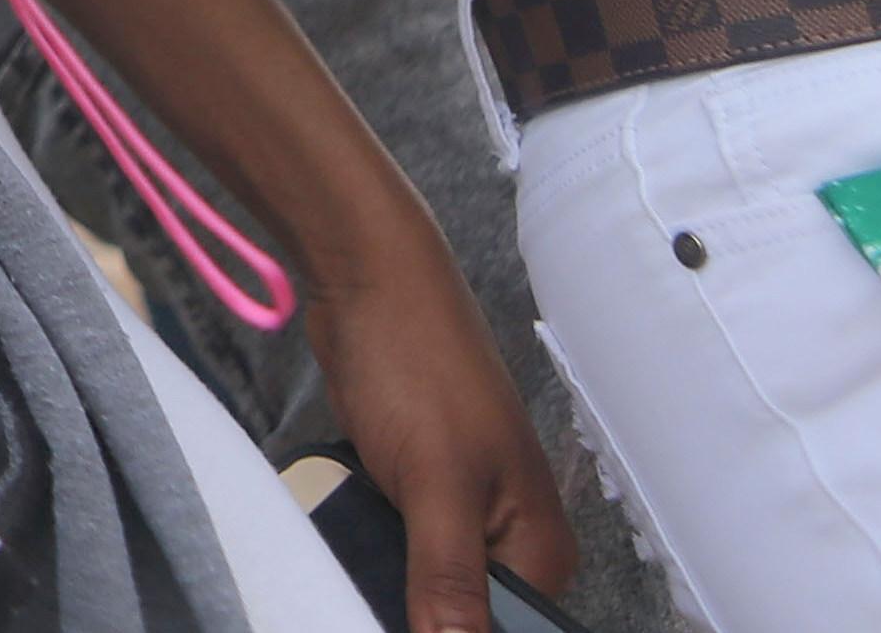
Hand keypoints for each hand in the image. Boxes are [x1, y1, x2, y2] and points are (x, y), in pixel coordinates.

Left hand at [298, 250, 575, 632]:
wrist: (368, 282)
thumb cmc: (416, 364)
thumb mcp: (435, 483)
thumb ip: (449, 577)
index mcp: (538, 550)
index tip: (403, 622)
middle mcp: (508, 539)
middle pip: (463, 620)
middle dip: (414, 613)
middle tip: (364, 585)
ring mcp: (460, 514)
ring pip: (423, 588)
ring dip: (383, 584)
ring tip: (348, 562)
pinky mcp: (415, 493)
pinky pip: (394, 550)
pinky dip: (367, 550)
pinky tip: (341, 540)